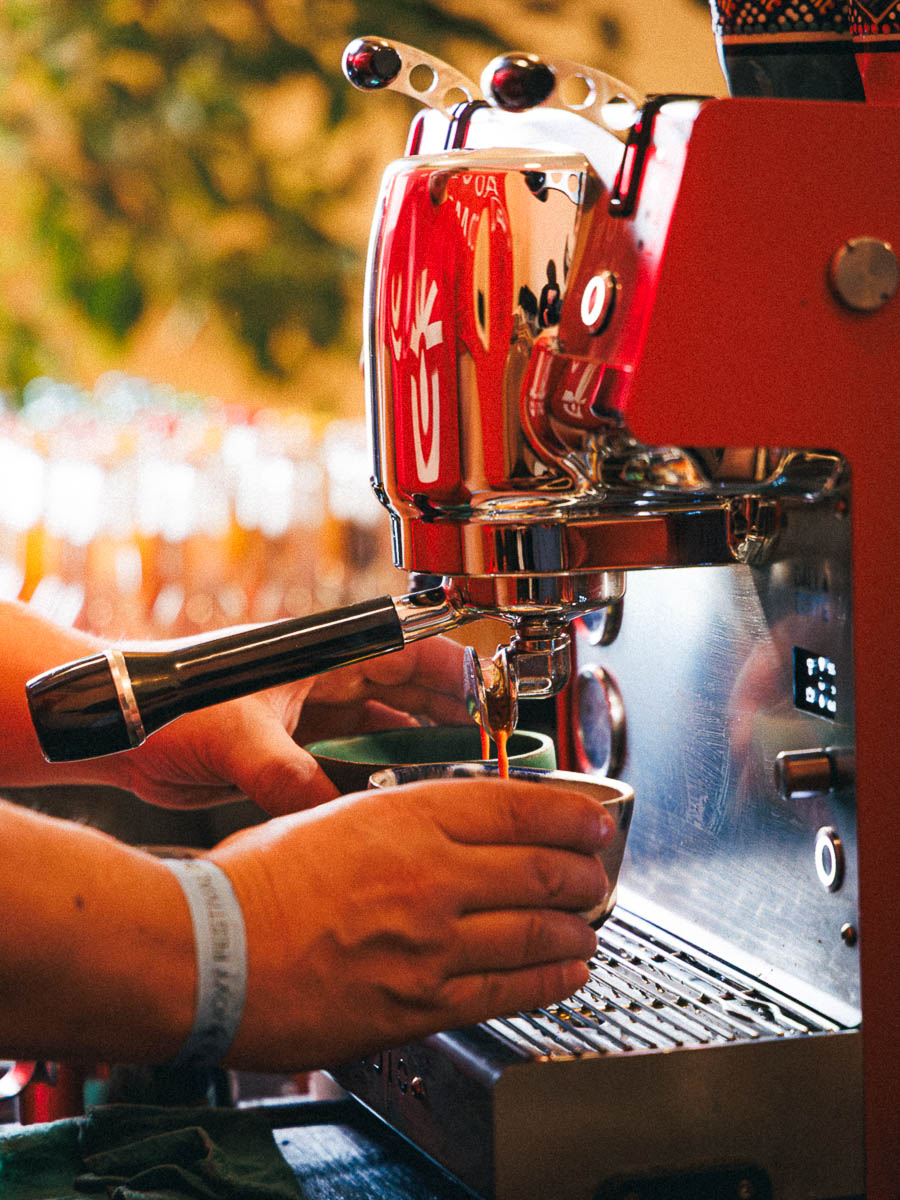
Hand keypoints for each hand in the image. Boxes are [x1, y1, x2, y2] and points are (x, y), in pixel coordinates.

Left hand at [118, 637, 468, 814]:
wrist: (117, 732)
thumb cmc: (165, 704)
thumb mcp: (235, 736)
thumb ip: (285, 775)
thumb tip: (328, 817)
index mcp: (321, 656)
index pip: (409, 653)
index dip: (456, 676)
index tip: (493, 706)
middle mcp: (323, 684)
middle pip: (407, 697)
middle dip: (449, 722)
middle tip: (489, 756)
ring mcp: (309, 720)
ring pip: (383, 734)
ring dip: (416, 756)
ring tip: (457, 786)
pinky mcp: (292, 755)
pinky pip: (351, 768)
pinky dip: (376, 785)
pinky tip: (399, 809)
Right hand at [210, 777, 614, 1070]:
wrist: (205, 953)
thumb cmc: (249, 881)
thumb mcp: (328, 816)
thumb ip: (394, 821)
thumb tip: (443, 829)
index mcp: (404, 814)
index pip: (516, 804)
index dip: (571, 813)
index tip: (593, 820)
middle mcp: (429, 874)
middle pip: (540, 867)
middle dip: (584, 872)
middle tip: (598, 873)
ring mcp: (429, 943)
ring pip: (536, 931)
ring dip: (577, 928)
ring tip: (589, 927)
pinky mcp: (419, 1004)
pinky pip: (507, 991)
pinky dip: (550, 981)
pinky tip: (569, 973)